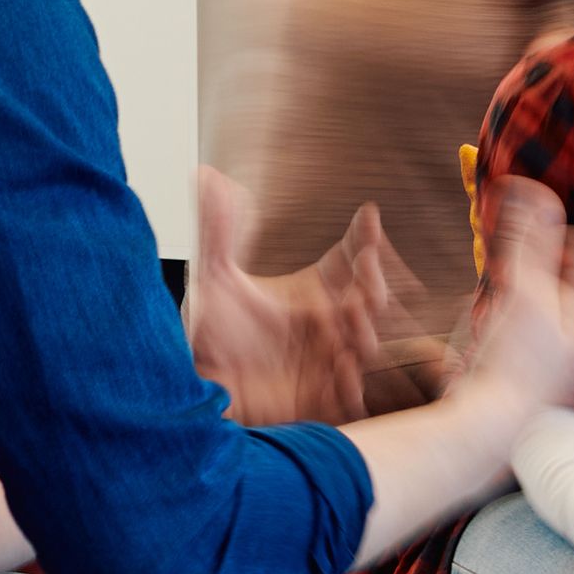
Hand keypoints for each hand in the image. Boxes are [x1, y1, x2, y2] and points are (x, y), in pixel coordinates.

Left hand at [185, 174, 402, 420]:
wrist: (199, 390)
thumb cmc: (211, 338)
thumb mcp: (213, 279)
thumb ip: (217, 229)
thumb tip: (207, 174)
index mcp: (313, 293)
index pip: (350, 260)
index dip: (364, 238)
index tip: (369, 216)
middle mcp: (328, 325)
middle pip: (370, 297)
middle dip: (374, 280)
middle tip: (366, 264)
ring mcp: (330, 362)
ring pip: (367, 343)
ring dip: (366, 327)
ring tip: (353, 312)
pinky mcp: (324, 399)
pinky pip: (351, 393)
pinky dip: (352, 382)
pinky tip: (342, 367)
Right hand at [452, 175, 573, 432]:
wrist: (487, 429)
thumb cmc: (513, 366)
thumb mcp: (524, 292)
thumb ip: (532, 240)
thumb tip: (533, 190)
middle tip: (555, 256)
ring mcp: (564, 373)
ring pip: (572, 325)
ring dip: (553, 295)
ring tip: (524, 279)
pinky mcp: (536, 384)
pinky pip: (546, 344)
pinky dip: (531, 320)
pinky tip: (501, 313)